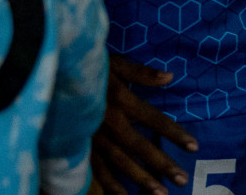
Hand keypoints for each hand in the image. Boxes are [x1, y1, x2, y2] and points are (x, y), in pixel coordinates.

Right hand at [91, 52, 197, 194]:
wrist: (52, 77)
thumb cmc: (87, 67)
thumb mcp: (114, 63)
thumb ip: (141, 73)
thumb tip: (170, 76)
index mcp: (121, 100)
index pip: (154, 120)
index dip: (174, 133)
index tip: (193, 146)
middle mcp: (110, 122)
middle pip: (140, 147)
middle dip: (162, 164)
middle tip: (182, 179)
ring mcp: (94, 138)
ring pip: (120, 162)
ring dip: (141, 179)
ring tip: (160, 193)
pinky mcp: (80, 147)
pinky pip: (96, 169)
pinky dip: (109, 185)